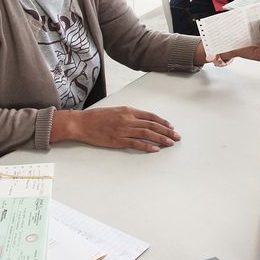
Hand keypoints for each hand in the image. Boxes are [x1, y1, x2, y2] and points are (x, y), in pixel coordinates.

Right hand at [52, 107, 180, 152]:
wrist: (82, 123)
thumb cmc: (97, 117)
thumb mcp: (115, 110)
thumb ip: (129, 114)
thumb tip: (142, 120)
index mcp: (128, 110)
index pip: (150, 116)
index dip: (162, 122)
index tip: (171, 127)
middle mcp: (128, 119)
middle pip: (152, 125)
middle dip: (167, 131)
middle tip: (176, 137)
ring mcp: (123, 130)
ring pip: (147, 134)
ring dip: (161, 139)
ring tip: (170, 143)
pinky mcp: (118, 140)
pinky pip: (136, 144)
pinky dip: (147, 146)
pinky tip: (156, 149)